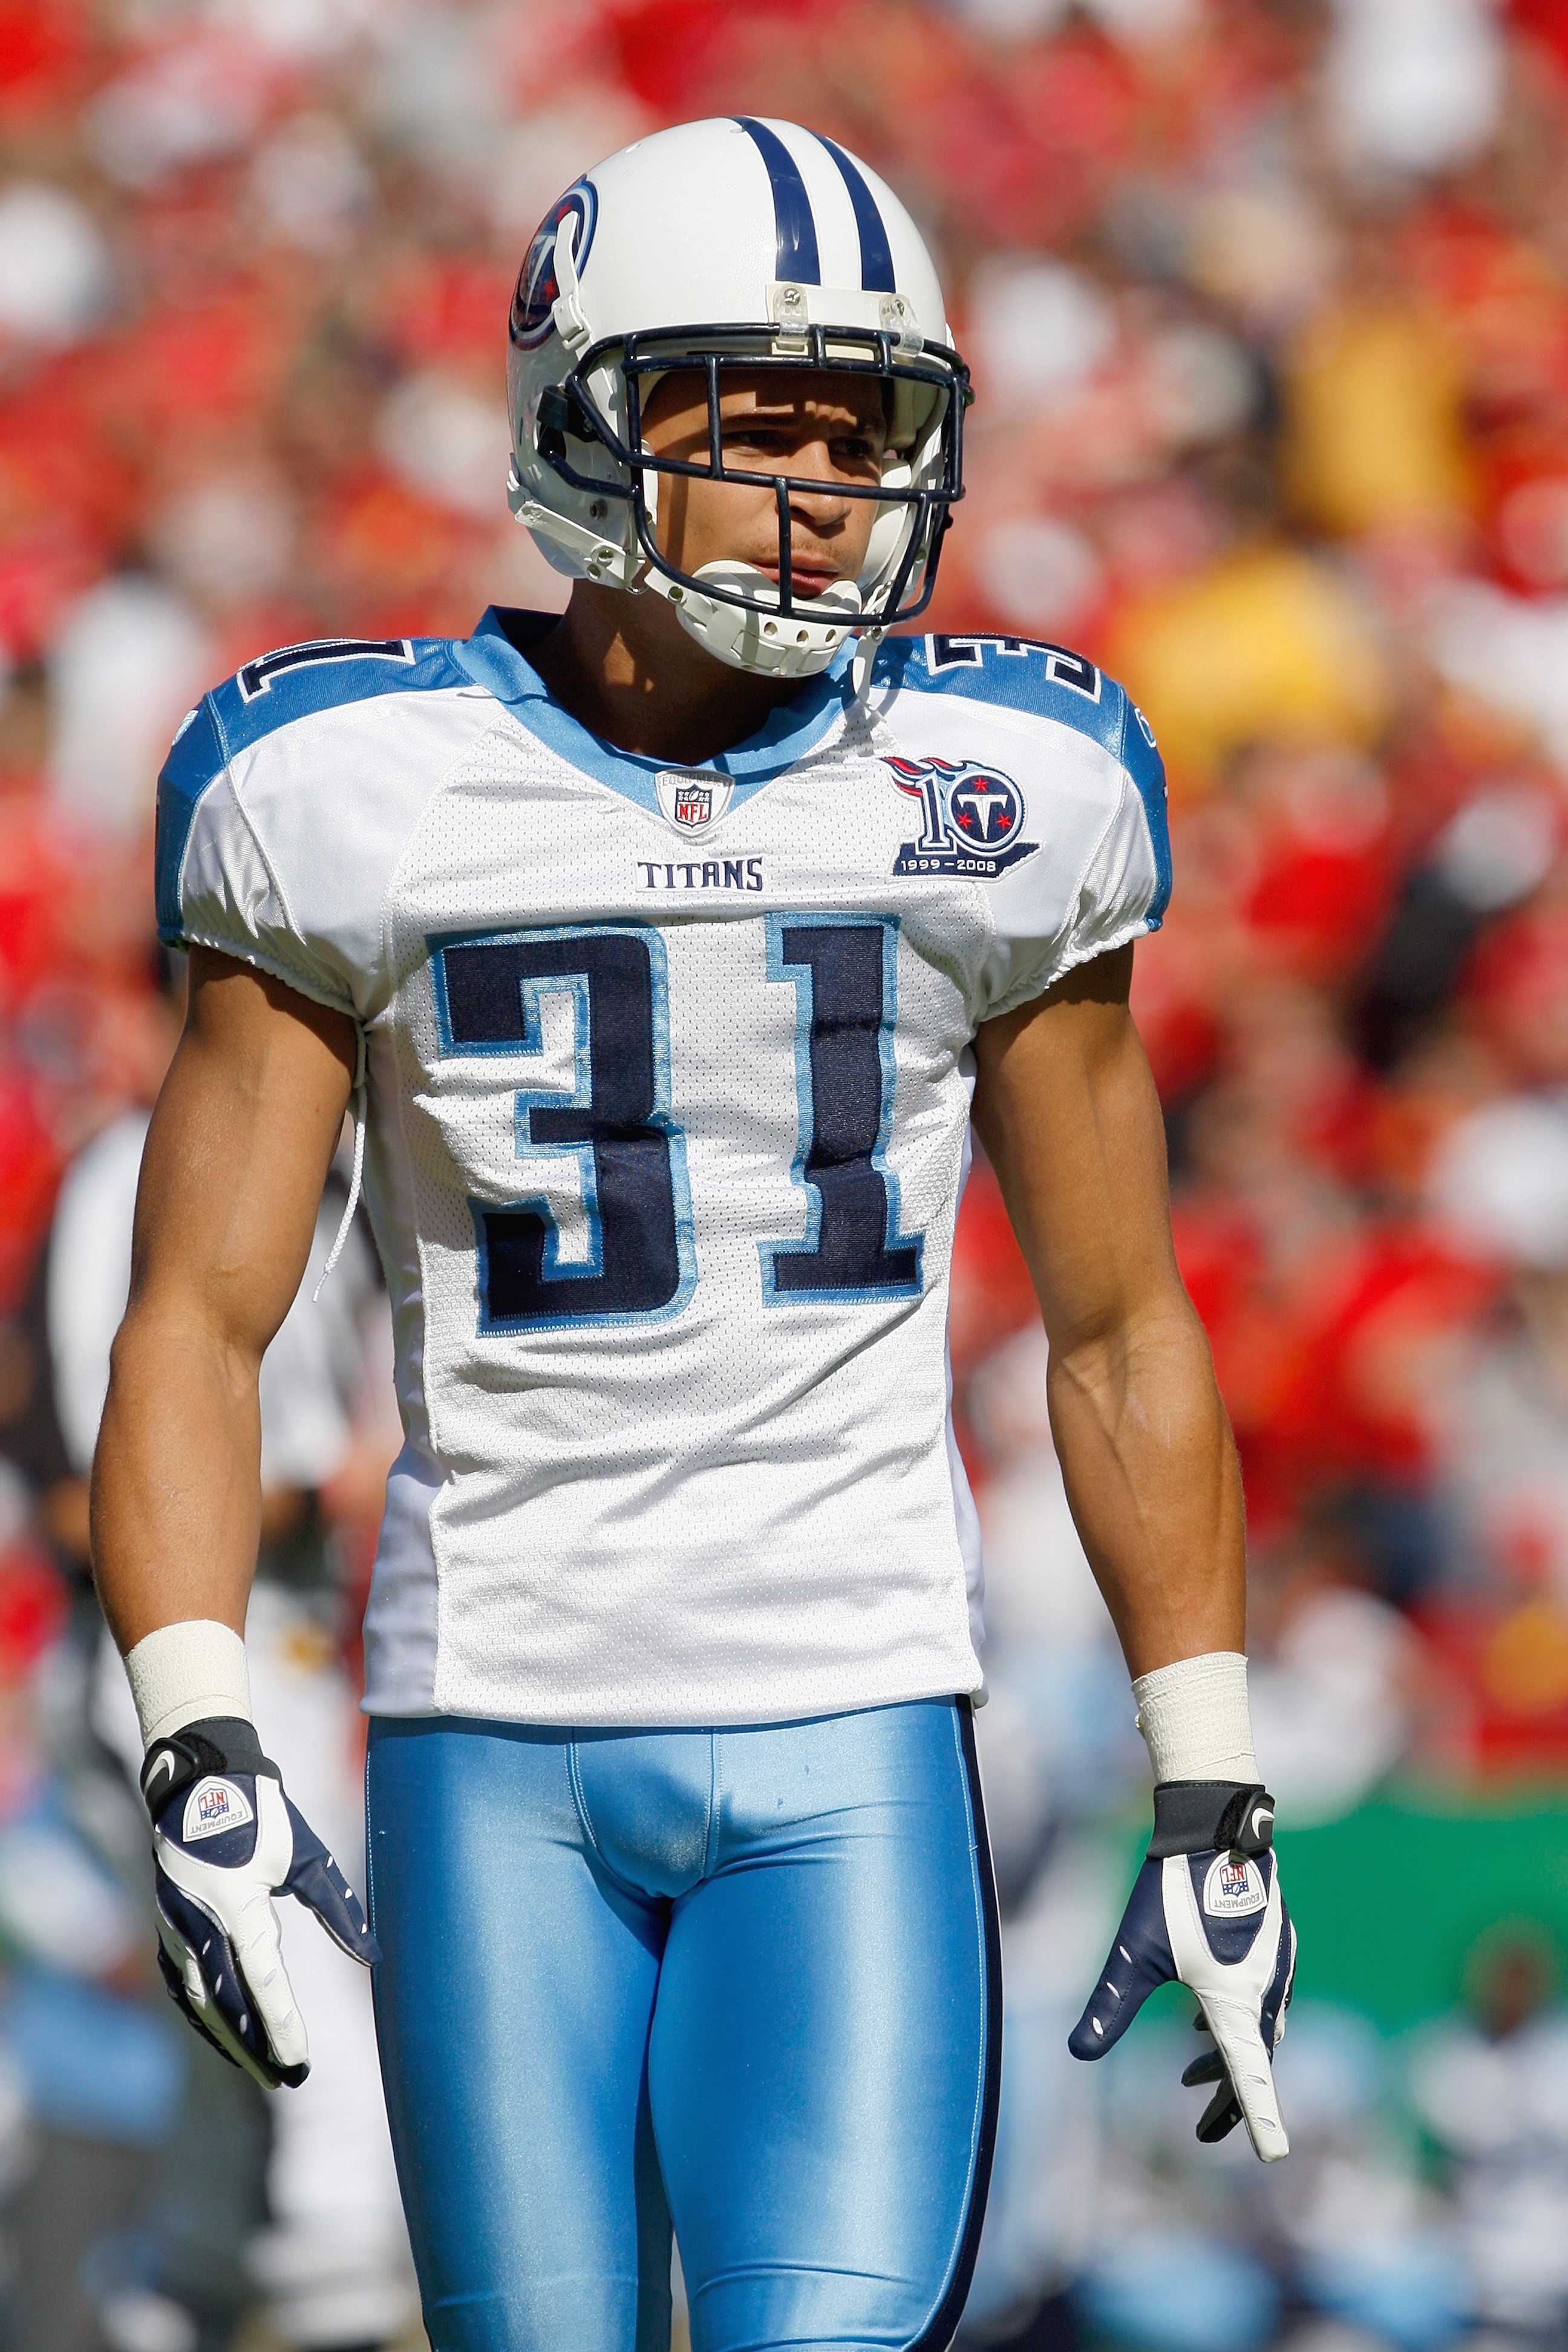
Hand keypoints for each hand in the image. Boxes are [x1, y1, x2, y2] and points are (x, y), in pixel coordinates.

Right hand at [140, 1715, 377, 2089]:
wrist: (201, 1783)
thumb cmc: (263, 1816)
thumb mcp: (305, 1855)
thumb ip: (337, 1906)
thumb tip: (373, 1954)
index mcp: (236, 1904)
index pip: (263, 1980)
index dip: (282, 2025)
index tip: (300, 2062)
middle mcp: (199, 1924)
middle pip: (229, 2003)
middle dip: (258, 2047)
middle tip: (289, 2080)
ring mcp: (176, 1929)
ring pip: (202, 2002)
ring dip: (231, 2040)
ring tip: (263, 2072)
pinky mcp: (168, 1929)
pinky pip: (184, 1987)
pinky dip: (205, 2018)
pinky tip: (225, 2039)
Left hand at [1068, 1781, 1295, 2160]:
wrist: (1212, 1826)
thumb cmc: (1172, 1889)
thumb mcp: (1133, 1953)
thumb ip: (1111, 2007)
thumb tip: (1078, 2053)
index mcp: (1236, 2002)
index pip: (1251, 2078)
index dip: (1259, 2120)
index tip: (1273, 2157)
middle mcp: (1264, 1990)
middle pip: (1253, 2060)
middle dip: (1229, 2098)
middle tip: (1202, 2130)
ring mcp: (1272, 1966)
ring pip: (1255, 2029)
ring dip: (1228, 2059)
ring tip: (1190, 2074)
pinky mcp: (1269, 1945)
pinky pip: (1258, 1999)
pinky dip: (1234, 2023)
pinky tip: (1201, 2020)